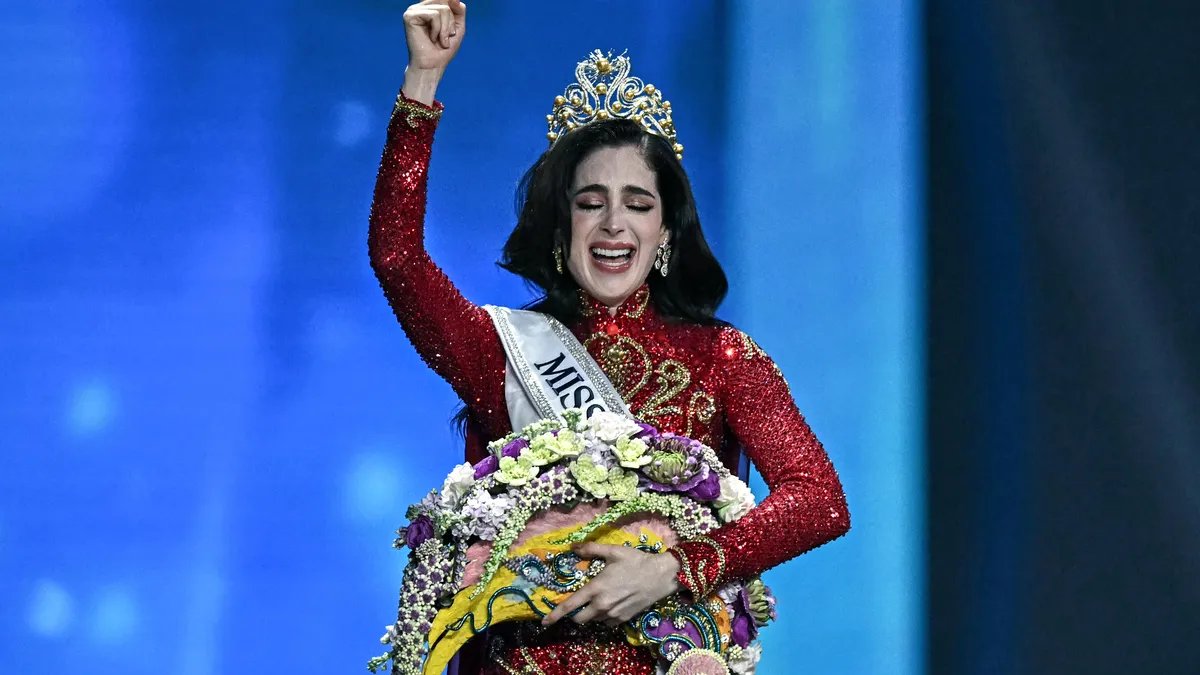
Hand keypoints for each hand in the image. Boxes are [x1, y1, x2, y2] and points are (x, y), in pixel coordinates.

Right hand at [403, 0, 465, 70]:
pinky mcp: (410, 16)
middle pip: (446, 2)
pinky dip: (438, 29)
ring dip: (446, 28)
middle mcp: (420, 7)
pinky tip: (432, 39)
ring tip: (440, 40)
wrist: (433, 65)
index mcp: (428, 8)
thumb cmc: (444, 49)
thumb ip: (458, 10)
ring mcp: (413, 10)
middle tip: (446, 36)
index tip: (452, 26)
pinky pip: (434, 15)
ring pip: (442, 9)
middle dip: (451, 22)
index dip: (453, 8)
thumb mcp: (457, 27)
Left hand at [541, 542, 681, 626]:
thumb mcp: (613, 551)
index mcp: (596, 588)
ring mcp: (613, 615)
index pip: (570, 606)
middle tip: (578, 603)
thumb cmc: (636, 561)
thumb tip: (572, 547)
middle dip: (574, 614)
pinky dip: (603, 617)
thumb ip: (590, 549)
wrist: (661, 576)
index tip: (544, 622)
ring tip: (598, 600)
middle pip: (579, 619)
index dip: (555, 615)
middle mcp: (602, 605)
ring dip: (590, 614)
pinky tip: (611, 604)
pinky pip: (606, 623)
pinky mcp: (623, 619)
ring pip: (593, 621)